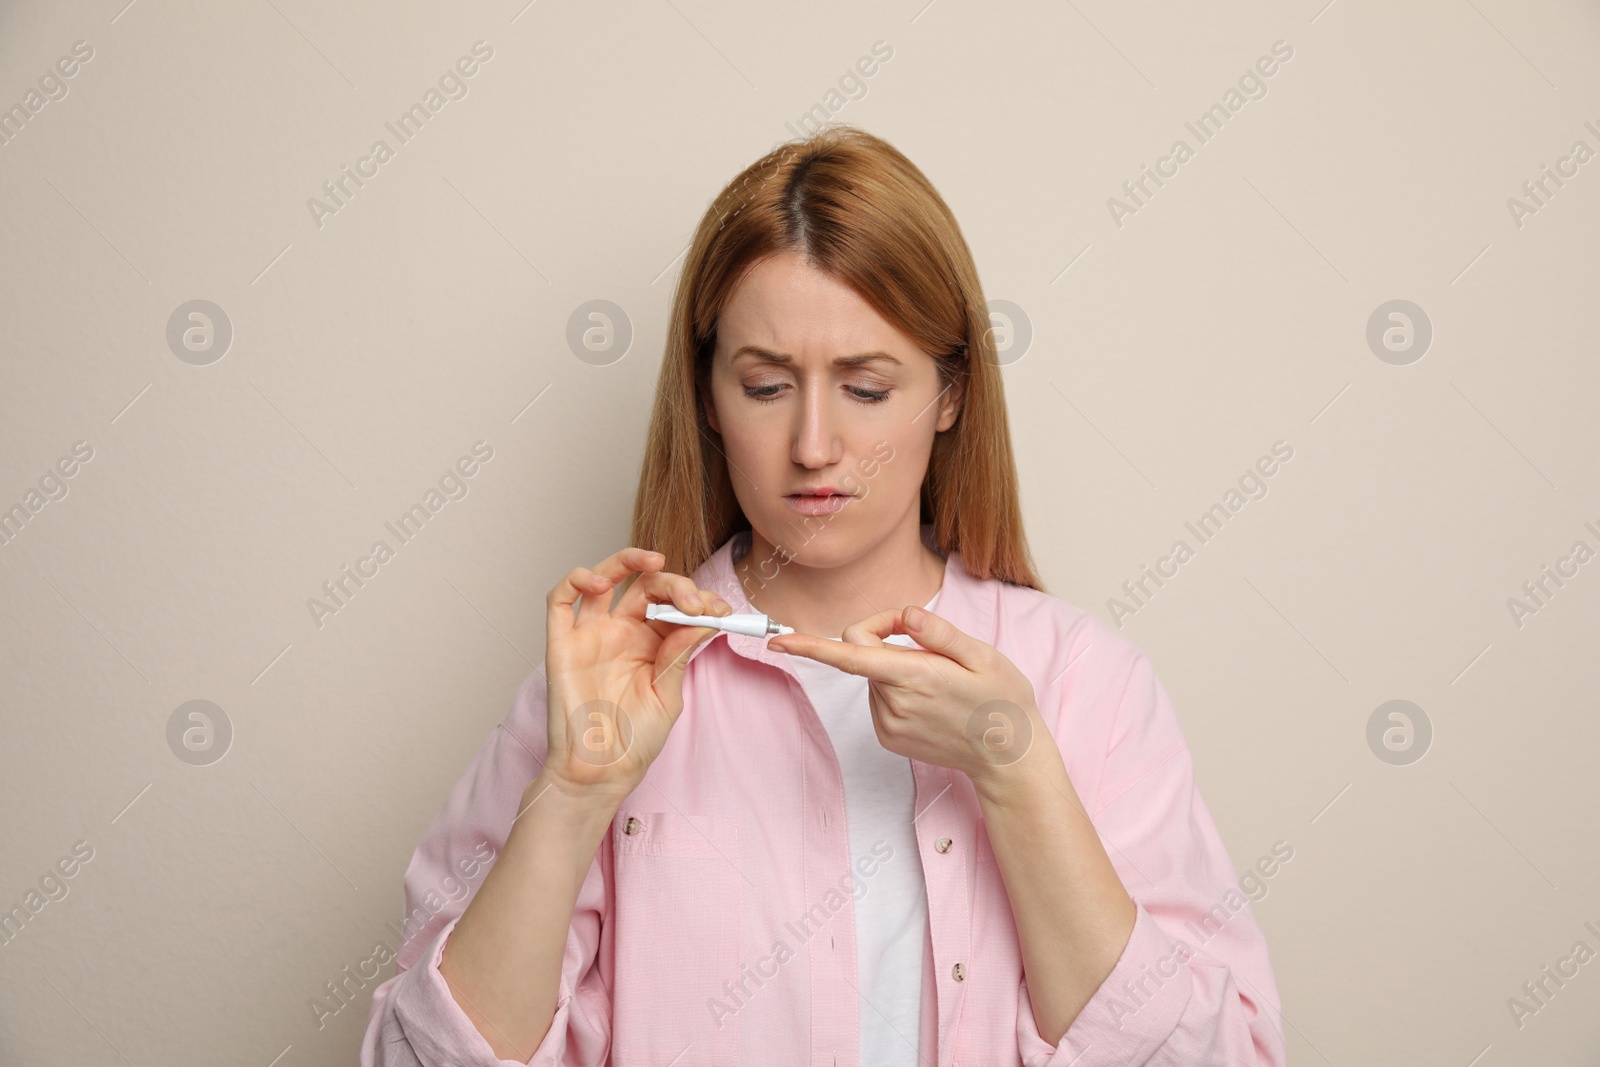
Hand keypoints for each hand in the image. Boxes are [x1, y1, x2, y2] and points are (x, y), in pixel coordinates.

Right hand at [541, 547, 731, 802]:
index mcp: (651, 643)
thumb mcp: (668, 696)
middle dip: (675, 584)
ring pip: (603, 578)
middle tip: (694, 601)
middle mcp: (621, 632)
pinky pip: (560, 600)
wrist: (601, 772)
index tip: (720, 612)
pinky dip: (576, 579)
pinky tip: (599, 581)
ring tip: (653, 562)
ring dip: (627, 560)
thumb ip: (679, 655)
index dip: (698, 600)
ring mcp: (591, 635)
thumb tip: (702, 618)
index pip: (674, 604)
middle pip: (645, 586)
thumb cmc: (634, 740)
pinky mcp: (562, 643)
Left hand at [768, 604, 1045, 792]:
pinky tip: (930, 700)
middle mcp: (895, 702)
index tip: (778, 641)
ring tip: (936, 679)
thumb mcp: (984, 656)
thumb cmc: (1001, 701)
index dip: (810, 646)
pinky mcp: (888, 737)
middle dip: (884, 636)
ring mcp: (889, 724)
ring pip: (871, 675)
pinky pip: (879, 697)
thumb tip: (905, 615)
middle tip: (925, 637)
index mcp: (916, 676)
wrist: (1008, 757)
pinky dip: (896, 689)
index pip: (850, 655)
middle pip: (862, 652)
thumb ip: (940, 632)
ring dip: (894, 666)